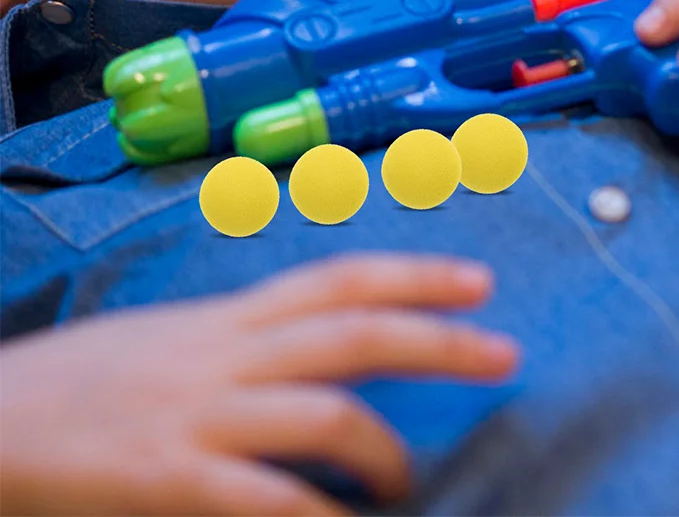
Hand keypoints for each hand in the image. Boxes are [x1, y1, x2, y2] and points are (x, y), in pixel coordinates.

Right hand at [0, 253, 518, 515]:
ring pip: (325, 412)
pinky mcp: (168, 478)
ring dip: (384, 450)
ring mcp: (199, 414)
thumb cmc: (82, 381)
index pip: (340, 278)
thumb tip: (311, 353)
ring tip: (409, 480)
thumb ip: (243, 342)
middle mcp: (226, 352)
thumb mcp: (171, 339)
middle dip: (438, 341)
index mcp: (229, 316)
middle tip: (505, 352)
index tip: (477, 282)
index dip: (415, 274)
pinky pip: (267, 500)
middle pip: (356, 331)